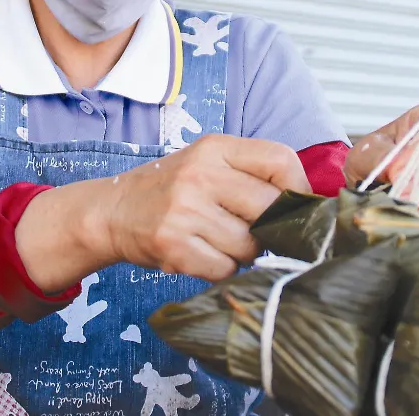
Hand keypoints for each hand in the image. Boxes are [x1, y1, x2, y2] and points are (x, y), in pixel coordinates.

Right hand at [101, 135, 311, 281]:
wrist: (112, 211)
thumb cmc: (172, 189)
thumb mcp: (207, 163)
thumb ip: (251, 174)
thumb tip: (306, 206)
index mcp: (214, 148)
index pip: (280, 160)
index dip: (298, 188)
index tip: (294, 206)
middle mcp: (200, 175)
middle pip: (270, 209)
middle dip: (271, 228)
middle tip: (253, 230)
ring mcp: (184, 211)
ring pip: (251, 246)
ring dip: (244, 253)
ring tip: (219, 240)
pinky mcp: (173, 246)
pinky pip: (225, 269)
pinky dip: (221, 269)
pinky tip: (202, 254)